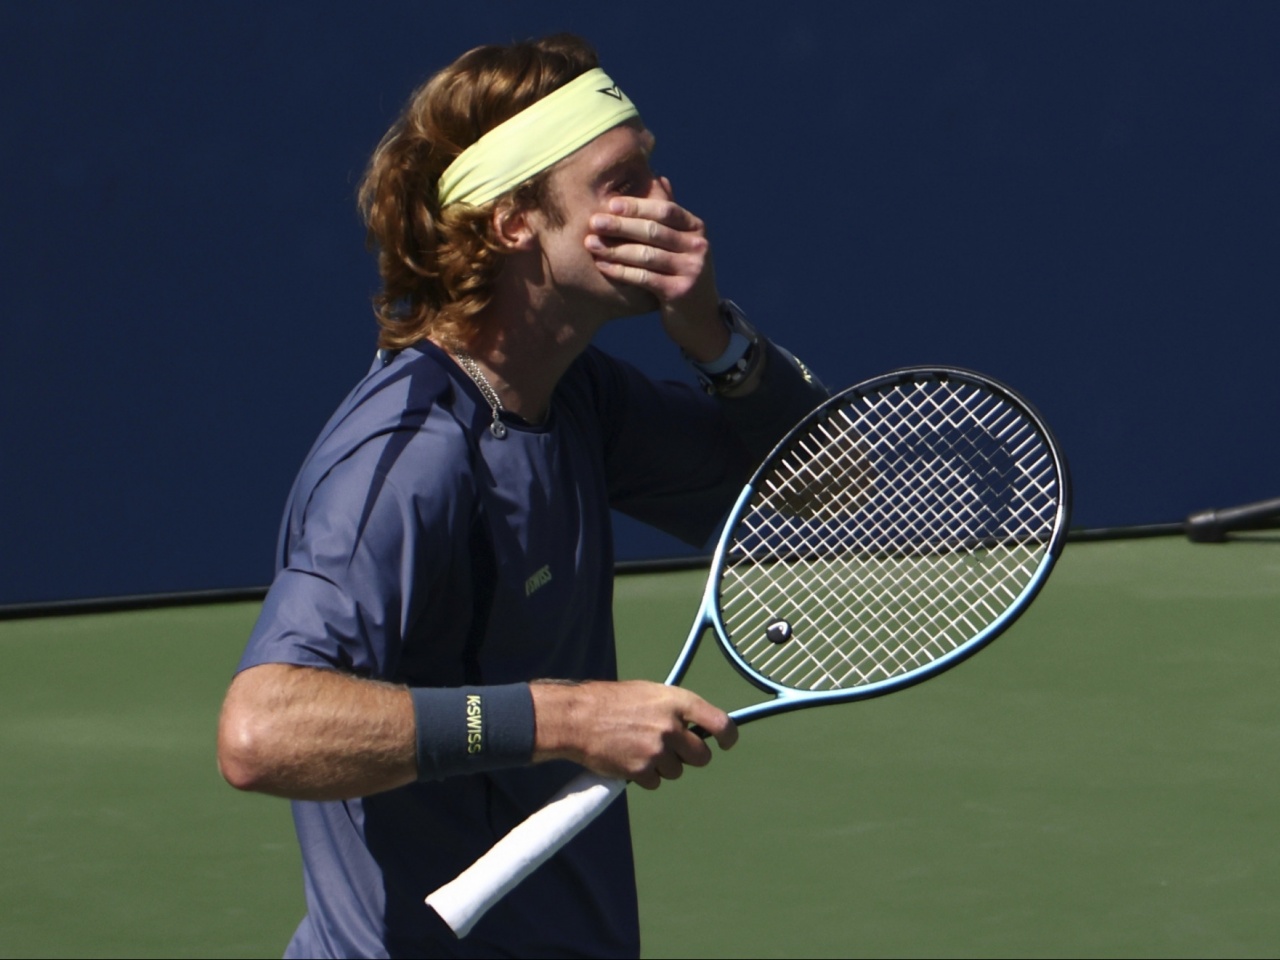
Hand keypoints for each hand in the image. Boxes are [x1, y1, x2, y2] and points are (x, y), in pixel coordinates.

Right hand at [531, 679, 737, 789]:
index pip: (720, 723)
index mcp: (677, 702)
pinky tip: (629, 760)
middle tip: (671, 749)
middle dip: (689, 756)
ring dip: (664, 766)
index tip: (726, 743)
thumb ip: (675, 710)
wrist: (579, 718)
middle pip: (701, 756)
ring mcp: (657, 751)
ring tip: (640, 749)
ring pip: (677, 771)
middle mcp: (671, 727)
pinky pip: (656, 782)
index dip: (728, 737)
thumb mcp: (650, 693)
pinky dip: (645, 776)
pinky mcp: (641, 771)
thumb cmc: (613, 702)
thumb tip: (695, 727)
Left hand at [585, 179, 728, 361]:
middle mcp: (698, 246)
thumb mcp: (682, 244)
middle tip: (593, 222)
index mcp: (697, 229)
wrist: (701, 321)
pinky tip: (602, 267)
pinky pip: (644, 278)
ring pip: (646, 255)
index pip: (665, 210)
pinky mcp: (680, 292)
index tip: (609, 203)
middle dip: (620, 226)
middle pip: (653, 231)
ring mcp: (692, 270)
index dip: (637, 206)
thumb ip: (671, 214)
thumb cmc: (684, 276)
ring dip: (615, 249)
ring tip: (591, 244)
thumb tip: (660, 177)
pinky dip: (621, 272)